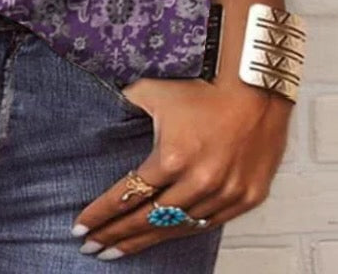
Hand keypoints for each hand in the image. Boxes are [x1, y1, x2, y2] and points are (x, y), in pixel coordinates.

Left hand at [70, 75, 292, 259]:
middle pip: (147, 220)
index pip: (127, 196)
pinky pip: (208, 224)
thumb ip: (125, 102)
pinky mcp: (246, 198)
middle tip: (92, 246)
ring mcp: (225, 194)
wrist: (257, 88)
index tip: (80, 228)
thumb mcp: (154, 90)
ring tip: (119, 250)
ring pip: (177, 228)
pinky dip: (183, 231)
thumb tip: (101, 104)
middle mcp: (198, 182)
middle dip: (115, 235)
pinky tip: (163, 237)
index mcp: (172, 158)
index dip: (101, 214)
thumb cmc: (207, 88)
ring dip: (146, 241)